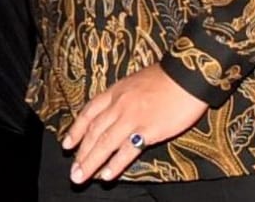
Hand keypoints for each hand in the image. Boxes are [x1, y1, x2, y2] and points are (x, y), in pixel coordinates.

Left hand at [61, 64, 208, 183]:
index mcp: (116, 92)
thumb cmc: (166, 78)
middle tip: (72, 171)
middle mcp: (119, 105)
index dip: (76, 130)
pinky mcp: (148, 130)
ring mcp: (132, 118)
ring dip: (91, 162)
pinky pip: (127, 150)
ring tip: (81, 177)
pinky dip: (115, 164)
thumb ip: (122, 96)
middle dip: (81, 153)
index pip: (89, 113)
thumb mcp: (135, 81)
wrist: (187, 77)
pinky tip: (107, 175)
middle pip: (94, 132)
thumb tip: (114, 109)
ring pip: (105, 143)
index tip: (67, 144)